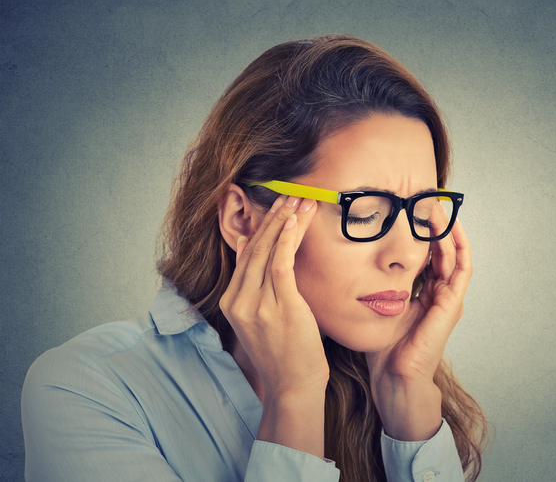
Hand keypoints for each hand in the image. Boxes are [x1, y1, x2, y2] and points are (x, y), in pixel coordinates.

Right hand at [219, 195, 326, 456]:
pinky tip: (294, 221)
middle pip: (254, 248)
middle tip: (289, 195)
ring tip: (299, 200)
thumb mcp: (261, 318)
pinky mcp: (278, 306)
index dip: (261, 228)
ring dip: (284, 222)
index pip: (245, 255)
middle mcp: (238, 300)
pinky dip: (286, 239)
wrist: (293, 385)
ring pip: (267, 251)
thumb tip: (253, 250)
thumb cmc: (284, 352)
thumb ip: (255, 286)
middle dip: (273, 218)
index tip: (276, 207)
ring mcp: (256, 304)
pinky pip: (280, 264)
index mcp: (232, 302)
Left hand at [366, 215, 472, 440]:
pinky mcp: (452, 304)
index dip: (424, 232)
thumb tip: (355, 264)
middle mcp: (440, 294)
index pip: (430, 255)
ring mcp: (449, 298)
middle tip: (427, 199)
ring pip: (455, 253)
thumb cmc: (384, 349)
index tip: (411, 210)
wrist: (395, 378)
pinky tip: (448, 228)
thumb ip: (376, 287)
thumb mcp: (378, 308)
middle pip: (445, 250)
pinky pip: (461, 267)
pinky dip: (458, 246)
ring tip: (437, 206)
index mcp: (426, 294)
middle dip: (437, 224)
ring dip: (448, 229)